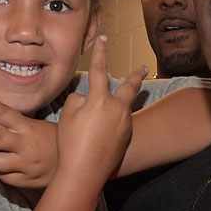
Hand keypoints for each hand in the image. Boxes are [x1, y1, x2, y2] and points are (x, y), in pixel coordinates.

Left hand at [0, 93, 59, 189]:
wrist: (78, 166)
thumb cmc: (51, 142)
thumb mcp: (36, 128)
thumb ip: (12, 130)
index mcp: (26, 127)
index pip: (3, 113)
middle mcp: (24, 143)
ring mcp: (25, 163)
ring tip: (7, 159)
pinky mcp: (26, 180)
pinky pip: (3, 179)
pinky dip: (6, 175)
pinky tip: (19, 170)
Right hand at [55, 37, 145, 186]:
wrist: (85, 171)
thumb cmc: (71, 142)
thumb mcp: (67, 116)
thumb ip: (77, 100)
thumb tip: (85, 97)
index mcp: (100, 100)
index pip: (100, 71)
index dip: (101, 53)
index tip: (104, 39)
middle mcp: (117, 110)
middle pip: (130, 87)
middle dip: (136, 76)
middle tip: (143, 67)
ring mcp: (125, 124)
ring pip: (126, 107)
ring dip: (122, 103)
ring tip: (114, 105)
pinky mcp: (126, 138)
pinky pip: (122, 123)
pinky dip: (115, 121)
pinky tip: (104, 131)